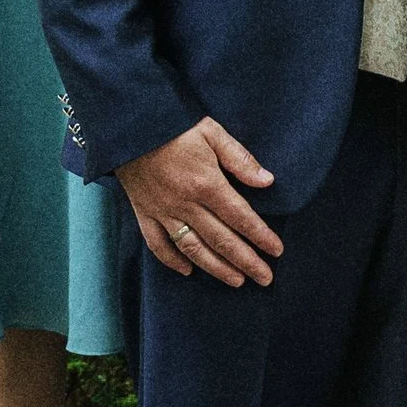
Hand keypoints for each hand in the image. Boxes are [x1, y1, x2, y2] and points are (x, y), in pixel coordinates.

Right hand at [117, 118, 283, 287]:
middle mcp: (186, 204)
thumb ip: (239, 158)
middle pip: (221, 240)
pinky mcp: (144, 213)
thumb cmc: (174, 126)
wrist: (129, 126)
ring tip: (236, 281)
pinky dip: (172, 261)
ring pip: (193, 249)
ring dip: (217, 268)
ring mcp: (163, 211)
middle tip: (265, 278)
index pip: (241, 217)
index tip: (276, 251)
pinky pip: (157, 244)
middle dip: (246, 262)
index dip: (261, 237)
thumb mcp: (212, 132)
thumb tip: (267, 181)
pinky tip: (188, 271)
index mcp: (206, 184)